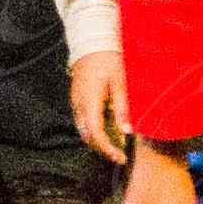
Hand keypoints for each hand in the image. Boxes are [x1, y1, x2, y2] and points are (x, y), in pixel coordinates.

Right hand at [69, 49, 128, 164]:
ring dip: (98, 142)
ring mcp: (75, 104)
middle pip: (88, 137)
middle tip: (120, 156)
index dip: (107, 149)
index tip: (120, 158)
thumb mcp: (120, 83)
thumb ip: (122, 108)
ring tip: (116, 147)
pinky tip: (108, 132)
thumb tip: (126, 131)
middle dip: (103, 150)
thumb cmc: (109, 61)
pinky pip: (83, 123)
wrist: (91, 45)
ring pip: (84, 131)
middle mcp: (79, 106)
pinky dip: (94, 132)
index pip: (96, 134)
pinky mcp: (77, 101)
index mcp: (90, 102)